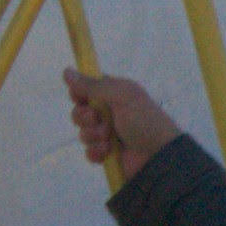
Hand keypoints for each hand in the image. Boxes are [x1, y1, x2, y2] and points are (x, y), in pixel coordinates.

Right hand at [63, 68, 178, 183]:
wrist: (159, 155)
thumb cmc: (143, 120)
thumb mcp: (120, 96)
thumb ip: (93, 85)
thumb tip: (66, 70)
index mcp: (114, 94)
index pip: (86, 89)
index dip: (78, 93)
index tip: (80, 97)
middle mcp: (109, 112)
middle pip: (80, 111)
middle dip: (85, 117)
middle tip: (97, 119)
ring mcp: (107, 134)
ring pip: (83, 133)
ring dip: (94, 135)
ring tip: (110, 138)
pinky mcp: (107, 154)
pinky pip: (89, 152)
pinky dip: (96, 152)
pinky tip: (108, 152)